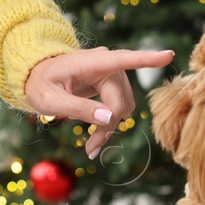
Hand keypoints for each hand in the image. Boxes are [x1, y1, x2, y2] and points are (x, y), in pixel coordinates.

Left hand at [24, 46, 175, 160]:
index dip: (148, 59)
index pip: (124, 59)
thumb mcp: (50, 100)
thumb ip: (77, 108)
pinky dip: (111, 123)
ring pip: (124, 107)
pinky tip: (97, 136)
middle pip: (120, 101)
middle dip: (108, 126)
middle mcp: (107, 63)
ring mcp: (112, 73)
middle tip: (90, 149)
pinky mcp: (113, 84)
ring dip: (110, 127)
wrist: (36, 77)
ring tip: (91, 143)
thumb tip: (108, 118)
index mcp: (90, 61)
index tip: (169, 54)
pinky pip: (121, 107)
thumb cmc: (39, 84)